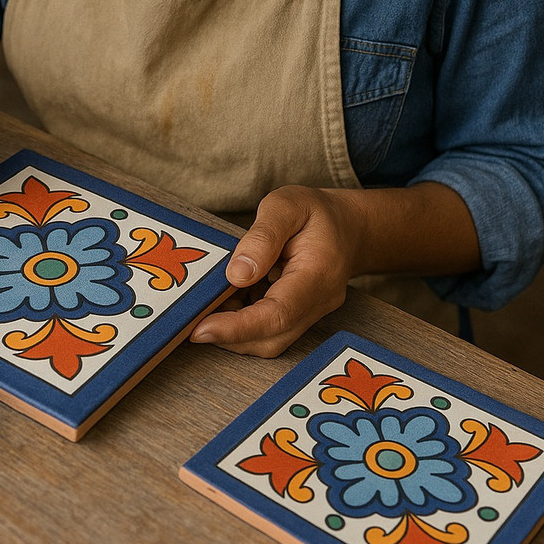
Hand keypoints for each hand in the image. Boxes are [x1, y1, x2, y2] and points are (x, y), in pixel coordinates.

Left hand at [190, 186, 363, 356]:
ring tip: (212, 301)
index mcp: (319, 274)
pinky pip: (271, 330)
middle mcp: (319, 302)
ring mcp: (312, 313)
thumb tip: (236, 274)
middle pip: (272, 336)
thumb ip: (263, 236)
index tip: (200, 330)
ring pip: (270, 339)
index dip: (238, 327)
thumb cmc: (316, 211)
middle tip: (193, 316)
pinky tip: (229, 298)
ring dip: (235, 329)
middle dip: (229, 334)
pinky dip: (244, 321)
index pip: (278, 313)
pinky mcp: (301, 316)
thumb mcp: (287, 204)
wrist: (350, 226)